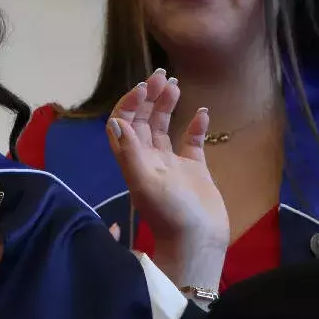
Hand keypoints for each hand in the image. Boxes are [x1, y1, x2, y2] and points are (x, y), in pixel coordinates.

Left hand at [108, 70, 229, 288]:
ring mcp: (172, 164)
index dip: (130, 103)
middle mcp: (149, 159)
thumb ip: (130, 152)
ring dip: (168, 105)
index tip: (145, 87)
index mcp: (133, 161)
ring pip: (164, 127)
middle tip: (163, 76)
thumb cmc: (171, 214)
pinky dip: (196, 125)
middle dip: (149, 97)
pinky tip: (203, 112)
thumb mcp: (146, 182)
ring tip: (176, 85)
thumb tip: (116, 121)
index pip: (123, 124)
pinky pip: (192, 141)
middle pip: (143, 121)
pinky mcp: (194, 169)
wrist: (199, 242)